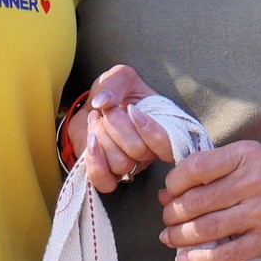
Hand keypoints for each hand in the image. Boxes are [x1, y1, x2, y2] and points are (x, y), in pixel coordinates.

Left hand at [76, 65, 174, 191]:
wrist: (92, 107)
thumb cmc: (114, 92)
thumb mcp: (119, 77)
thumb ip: (115, 83)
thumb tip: (103, 102)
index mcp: (163, 129)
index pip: (169, 145)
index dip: (151, 131)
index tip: (131, 109)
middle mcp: (150, 152)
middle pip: (138, 150)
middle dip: (115, 124)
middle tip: (107, 110)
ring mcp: (130, 166)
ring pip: (121, 164)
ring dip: (102, 137)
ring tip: (96, 120)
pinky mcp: (108, 174)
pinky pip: (105, 182)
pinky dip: (95, 161)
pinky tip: (91, 141)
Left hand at [158, 142, 260, 260]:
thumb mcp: (253, 158)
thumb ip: (215, 171)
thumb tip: (169, 192)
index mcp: (248, 155)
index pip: (196, 168)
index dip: (174, 183)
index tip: (170, 191)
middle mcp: (255, 182)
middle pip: (197, 202)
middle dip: (173, 214)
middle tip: (168, 220)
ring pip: (207, 229)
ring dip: (181, 237)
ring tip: (171, 238)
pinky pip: (226, 254)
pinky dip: (201, 260)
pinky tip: (186, 259)